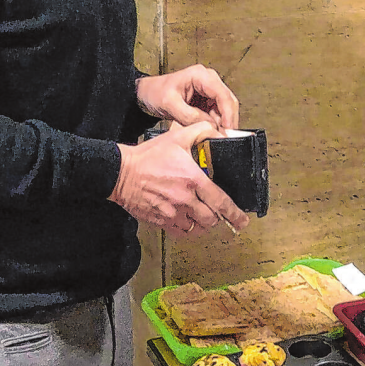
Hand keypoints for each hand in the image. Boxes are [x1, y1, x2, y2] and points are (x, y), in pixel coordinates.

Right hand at [110, 123, 249, 235]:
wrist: (121, 172)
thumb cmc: (149, 156)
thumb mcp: (177, 137)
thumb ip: (201, 132)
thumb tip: (218, 133)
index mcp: (193, 180)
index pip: (220, 202)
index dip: (235, 214)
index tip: (243, 220)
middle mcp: (184, 200)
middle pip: (210, 219)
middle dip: (219, 218)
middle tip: (221, 215)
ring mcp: (172, 213)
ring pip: (196, 228)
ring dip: (203, 225)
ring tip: (204, 217)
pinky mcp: (160, 221)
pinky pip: (180, 232)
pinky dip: (188, 230)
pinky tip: (189, 222)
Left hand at [137, 64, 239, 129]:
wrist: (147, 94)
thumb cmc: (155, 92)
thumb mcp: (169, 104)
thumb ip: (189, 115)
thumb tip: (210, 126)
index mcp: (201, 75)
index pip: (222, 94)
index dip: (228, 113)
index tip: (228, 129)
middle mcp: (209, 80)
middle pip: (228, 101)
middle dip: (229, 120)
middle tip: (227, 137)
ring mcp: (209, 89)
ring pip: (225, 108)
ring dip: (223, 123)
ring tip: (219, 137)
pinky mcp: (207, 99)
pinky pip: (217, 112)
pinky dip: (217, 123)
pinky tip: (214, 132)